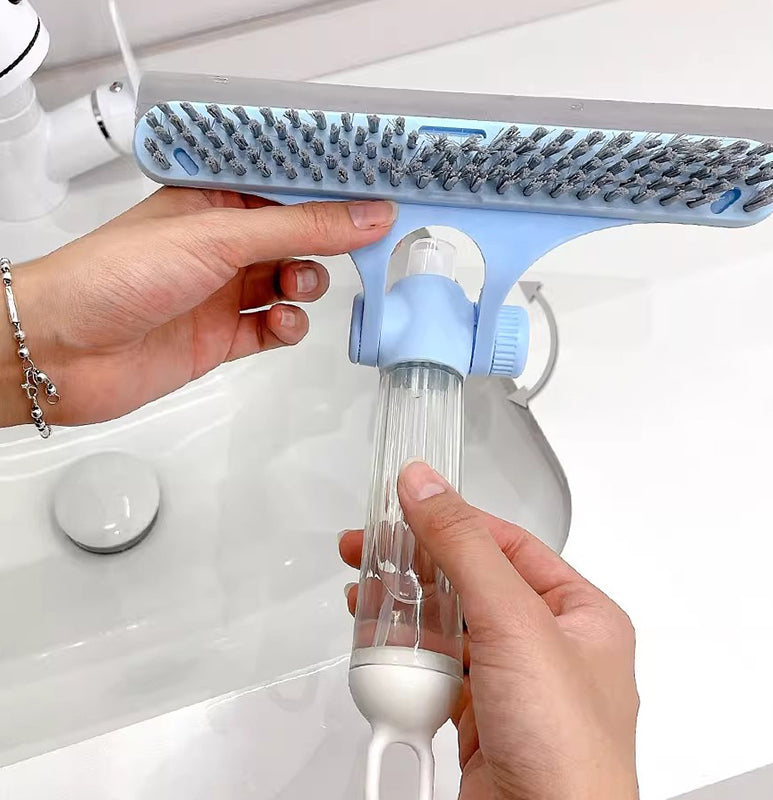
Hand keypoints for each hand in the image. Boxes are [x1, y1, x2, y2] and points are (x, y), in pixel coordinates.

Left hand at [0, 188, 396, 426]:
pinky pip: (275, 328)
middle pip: (296, 237)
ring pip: (290, 283)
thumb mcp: (219, 237)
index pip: (288, 189)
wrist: (64, 350)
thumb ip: (300, 228)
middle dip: (325, 243)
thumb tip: (365, 215)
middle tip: (358, 245)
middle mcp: (220, 244)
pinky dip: (288, 327)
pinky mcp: (221, 336)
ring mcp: (222, 291)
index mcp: (214, 202)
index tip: (374, 196)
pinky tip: (280, 323)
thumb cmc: (115, 275)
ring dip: (304, 286)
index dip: (332, 193)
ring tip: (293, 288)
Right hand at [339, 461, 638, 799]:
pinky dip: (406, 658)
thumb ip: (465, 548)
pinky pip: (437, 671)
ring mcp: (513, 685)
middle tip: (367, 548)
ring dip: (404, 612)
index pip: (507, 544)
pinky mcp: (480, 719)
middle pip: (470, 584)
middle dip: (416, 566)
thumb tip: (427, 486)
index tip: (405, 503)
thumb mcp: (514, 623)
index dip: (453, 520)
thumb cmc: (569, 754)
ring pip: (449, 629)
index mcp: (580, 614)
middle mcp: (550, 647)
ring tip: (364, 592)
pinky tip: (382, 644)